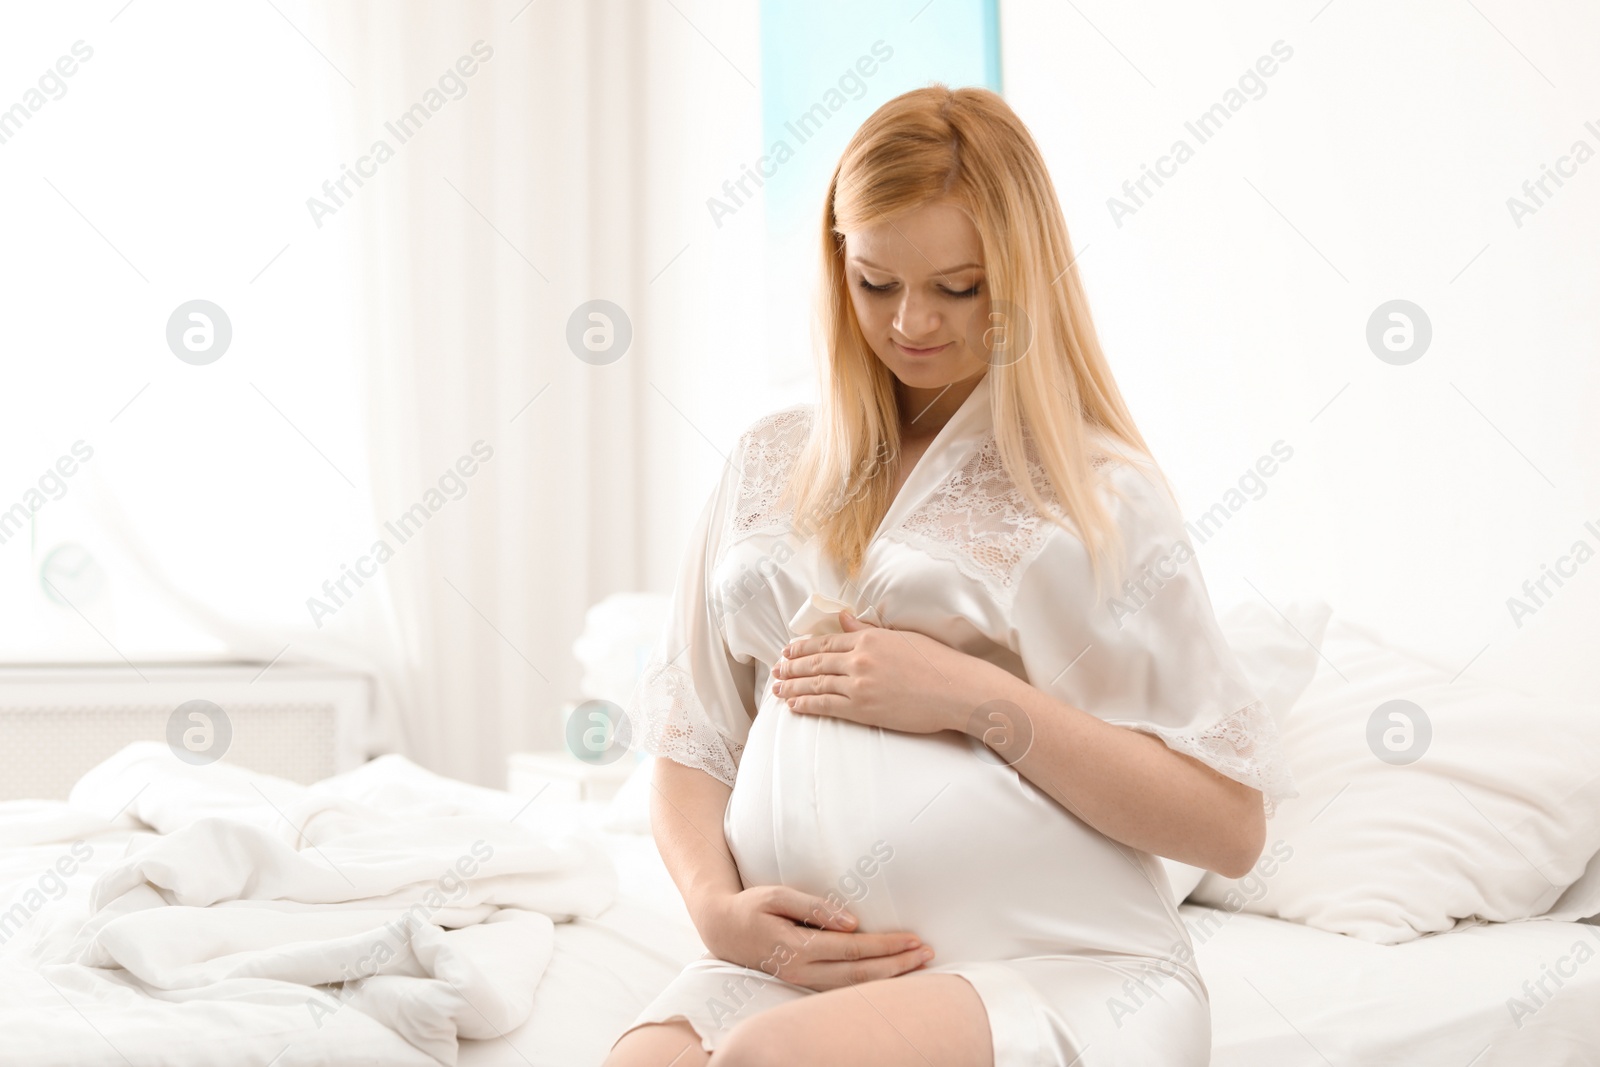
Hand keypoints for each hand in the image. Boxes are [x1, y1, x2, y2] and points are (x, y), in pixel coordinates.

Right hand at [699, 885, 934, 990]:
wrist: (722, 931)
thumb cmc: (751, 907)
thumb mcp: (777, 895)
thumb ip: (815, 907)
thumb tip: (852, 921)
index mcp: (796, 947)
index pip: (853, 950)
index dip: (886, 946)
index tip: (914, 939)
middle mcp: (801, 971)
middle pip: (860, 975)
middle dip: (897, 965)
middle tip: (927, 953)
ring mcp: (801, 982)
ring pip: (853, 988)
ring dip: (888, 977)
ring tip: (918, 964)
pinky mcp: (802, 984)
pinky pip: (842, 989)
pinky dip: (869, 985)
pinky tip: (889, 976)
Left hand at [771, 612, 994, 733]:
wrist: (955, 689)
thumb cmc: (936, 662)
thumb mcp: (900, 637)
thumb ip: (867, 629)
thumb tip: (842, 617)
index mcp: (868, 638)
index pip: (827, 641)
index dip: (803, 648)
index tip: (787, 651)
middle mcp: (859, 659)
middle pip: (816, 662)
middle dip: (792, 666)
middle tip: (776, 670)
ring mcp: (859, 684)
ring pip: (816, 684)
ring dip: (793, 686)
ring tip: (777, 688)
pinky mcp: (863, 708)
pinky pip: (826, 705)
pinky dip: (807, 704)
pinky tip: (794, 705)